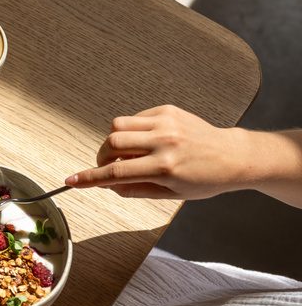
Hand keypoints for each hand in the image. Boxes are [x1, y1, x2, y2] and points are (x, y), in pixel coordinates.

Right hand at [66, 105, 251, 199]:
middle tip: (108, 166)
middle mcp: (164, 143)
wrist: (233, 156)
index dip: (89, 178)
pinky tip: (144, 141)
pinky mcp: (167, 110)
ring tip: (127, 153)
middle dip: (102, 157)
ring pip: (118, 126)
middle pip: (111, 144)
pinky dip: (131, 130)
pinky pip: (134, 118)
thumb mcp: (171, 195)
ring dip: (114, 142)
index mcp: (165, 168)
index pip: (116, 173)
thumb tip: (107, 185)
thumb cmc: (205, 180)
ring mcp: (166, 123)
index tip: (72, 181)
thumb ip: (135, 189)